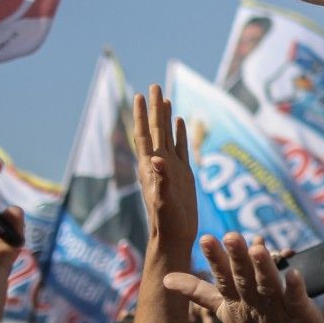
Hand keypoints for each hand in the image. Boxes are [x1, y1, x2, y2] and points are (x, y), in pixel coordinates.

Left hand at [135, 86, 198, 261]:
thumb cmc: (166, 222)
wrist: (174, 236)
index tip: (140, 95)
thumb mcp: (163, 200)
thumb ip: (161, 180)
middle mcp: (159, 163)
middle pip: (156, 129)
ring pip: (168, 135)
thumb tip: (156, 158)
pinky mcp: (184, 174)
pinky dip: (180, 133)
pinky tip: (181, 122)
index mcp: (151, 167)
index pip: (145, 134)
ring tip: (165, 97)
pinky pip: (181, 148)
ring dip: (165, 117)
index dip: (142, 115)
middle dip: (154, 108)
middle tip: (153, 85)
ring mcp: (171, 167)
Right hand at [164, 234, 323, 322]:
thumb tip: (165, 279)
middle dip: (237, 258)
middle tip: (231, 235)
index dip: (215, 259)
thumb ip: (198, 291)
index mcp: (235, 301)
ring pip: (268, 286)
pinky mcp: (299, 313)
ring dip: (263, 268)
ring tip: (258, 248)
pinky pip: (296, 299)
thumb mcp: (223, 309)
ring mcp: (276, 309)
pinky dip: (295, 287)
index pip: (223, 278)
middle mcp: (253, 303)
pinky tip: (294, 273)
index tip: (206, 238)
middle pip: (243, 279)